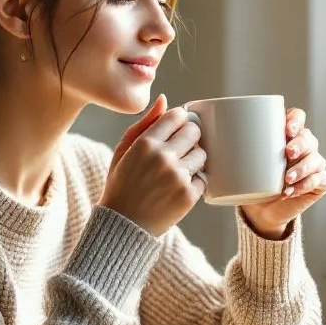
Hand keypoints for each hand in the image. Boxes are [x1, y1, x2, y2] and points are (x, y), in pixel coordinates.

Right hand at [101, 94, 205, 236]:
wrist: (123, 224)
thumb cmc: (122, 184)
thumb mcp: (124, 150)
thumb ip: (145, 124)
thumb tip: (165, 100)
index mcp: (145, 143)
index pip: (177, 116)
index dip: (180, 120)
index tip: (177, 128)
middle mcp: (162, 158)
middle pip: (194, 131)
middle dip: (190, 137)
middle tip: (180, 149)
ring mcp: (177, 177)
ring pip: (202, 154)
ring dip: (194, 159)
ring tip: (179, 170)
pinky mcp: (188, 196)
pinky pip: (203, 178)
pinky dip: (195, 182)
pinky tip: (178, 187)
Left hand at [240, 107, 325, 238]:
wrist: (260, 210)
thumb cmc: (251, 179)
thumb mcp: (240, 162)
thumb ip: (230, 146)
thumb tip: (203, 132)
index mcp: (288, 134)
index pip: (298, 117)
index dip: (295, 120)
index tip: (286, 129)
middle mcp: (304, 146)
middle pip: (308, 138)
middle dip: (299, 145)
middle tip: (287, 154)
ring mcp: (314, 164)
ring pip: (315, 160)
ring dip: (302, 168)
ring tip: (286, 179)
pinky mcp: (319, 183)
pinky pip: (319, 180)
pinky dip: (305, 185)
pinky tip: (291, 191)